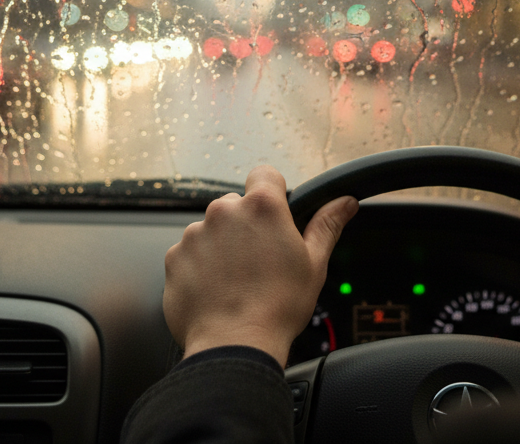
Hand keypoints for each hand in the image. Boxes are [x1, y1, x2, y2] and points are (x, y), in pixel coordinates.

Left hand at [163, 165, 358, 366]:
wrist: (234, 346)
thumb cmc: (278, 307)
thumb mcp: (314, 264)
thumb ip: (327, 225)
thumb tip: (345, 203)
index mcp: (262, 207)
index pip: (265, 174)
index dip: (272, 192)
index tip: (275, 215)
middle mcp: (223, 212)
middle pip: (235, 205)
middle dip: (246, 225)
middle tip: (260, 260)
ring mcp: (195, 234)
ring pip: (211, 230)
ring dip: (222, 246)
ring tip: (237, 281)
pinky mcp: (175, 258)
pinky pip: (190, 253)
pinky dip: (201, 267)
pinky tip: (217, 290)